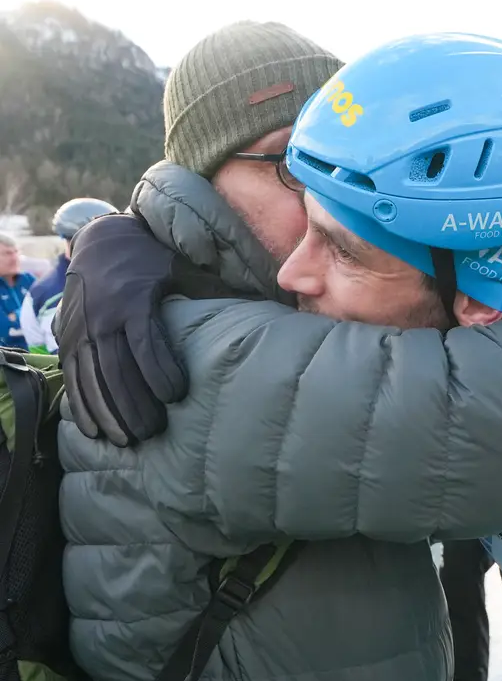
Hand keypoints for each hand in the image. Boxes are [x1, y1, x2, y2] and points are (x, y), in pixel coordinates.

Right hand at [54, 213, 188, 445]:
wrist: (100, 240)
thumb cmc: (151, 259)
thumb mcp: (181, 268)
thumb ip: (210, 290)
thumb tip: (256, 305)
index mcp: (134, 300)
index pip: (146, 344)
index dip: (160, 373)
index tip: (178, 396)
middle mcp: (102, 316)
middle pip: (116, 370)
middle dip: (134, 405)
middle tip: (154, 432)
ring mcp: (79, 329)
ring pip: (90, 380)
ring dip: (108, 414)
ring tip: (129, 441)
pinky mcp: (65, 337)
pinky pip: (71, 378)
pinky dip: (81, 406)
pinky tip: (95, 431)